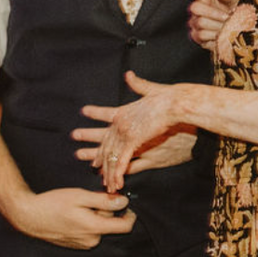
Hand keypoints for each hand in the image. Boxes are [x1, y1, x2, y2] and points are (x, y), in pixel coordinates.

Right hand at [6, 186, 134, 249]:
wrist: (28, 216)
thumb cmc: (51, 204)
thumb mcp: (79, 196)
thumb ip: (104, 200)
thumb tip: (123, 202)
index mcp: (95, 228)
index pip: (125, 226)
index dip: (130, 214)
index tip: (124, 204)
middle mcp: (91, 240)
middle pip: (110, 225)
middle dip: (105, 211)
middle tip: (89, 199)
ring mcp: (82, 244)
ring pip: (98, 228)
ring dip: (94, 217)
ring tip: (76, 207)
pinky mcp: (75, 245)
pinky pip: (88, 233)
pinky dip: (85, 223)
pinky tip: (71, 215)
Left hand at [77, 73, 194, 190]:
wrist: (178, 104)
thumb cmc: (171, 98)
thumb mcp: (152, 90)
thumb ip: (139, 85)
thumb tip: (129, 74)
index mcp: (125, 111)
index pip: (106, 115)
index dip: (96, 116)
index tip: (85, 113)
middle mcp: (122, 123)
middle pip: (105, 140)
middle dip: (93, 150)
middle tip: (79, 155)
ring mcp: (127, 134)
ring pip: (113, 156)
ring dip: (108, 170)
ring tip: (102, 181)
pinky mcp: (135, 143)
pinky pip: (124, 162)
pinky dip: (119, 173)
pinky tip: (115, 182)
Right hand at [184, 0, 239, 52]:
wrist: (242, 32)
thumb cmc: (237, 14)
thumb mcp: (235, 3)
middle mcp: (197, 10)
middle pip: (195, 7)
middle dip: (213, 12)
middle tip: (228, 17)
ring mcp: (195, 23)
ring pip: (200, 22)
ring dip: (217, 25)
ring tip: (228, 27)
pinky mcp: (197, 37)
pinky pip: (201, 35)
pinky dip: (214, 35)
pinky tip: (223, 35)